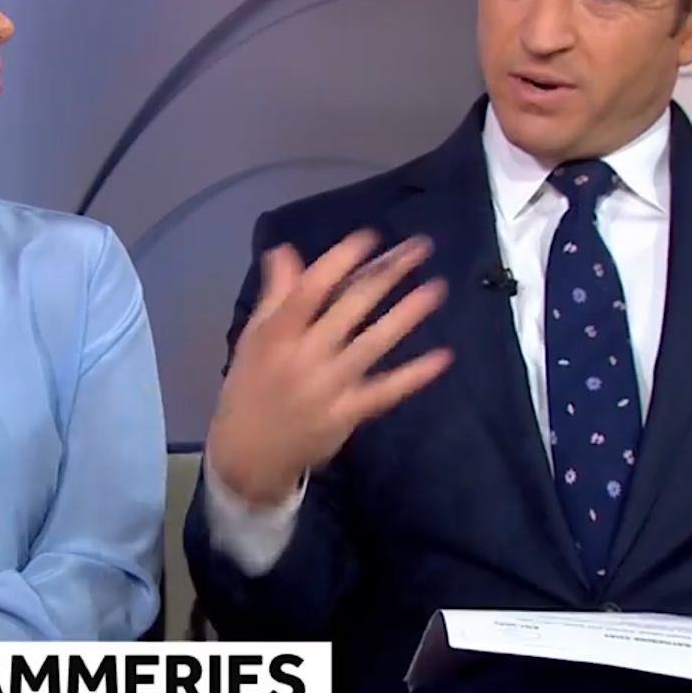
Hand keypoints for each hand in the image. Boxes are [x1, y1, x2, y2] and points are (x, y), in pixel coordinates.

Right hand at [206, 229, 451, 505]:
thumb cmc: (250, 388)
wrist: (248, 456)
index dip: (341, 260)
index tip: (370, 236)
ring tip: (437, 289)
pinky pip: (387, 390)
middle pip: (350, 307)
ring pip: (374, 343)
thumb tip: (286, 251)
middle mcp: (304, 355)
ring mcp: (329, 386)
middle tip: (420, 247)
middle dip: (387, 273)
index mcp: (277, 334)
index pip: (311, 289)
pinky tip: (443, 356)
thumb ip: (275, 296)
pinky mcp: (348, 413)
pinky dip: (415, 374)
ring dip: (407, 314)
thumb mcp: (254, 339)